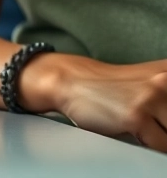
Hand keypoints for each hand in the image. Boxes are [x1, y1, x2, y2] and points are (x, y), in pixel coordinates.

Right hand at [25, 54, 166, 151]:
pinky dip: (153, 147)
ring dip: (163, 138)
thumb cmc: (112, 86)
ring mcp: (151, 97)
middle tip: (155, 123)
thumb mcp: (152, 83)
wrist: (71, 80)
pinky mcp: (136, 116)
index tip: (164, 118)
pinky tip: (138, 133)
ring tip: (147, 127)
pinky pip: (162, 147)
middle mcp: (166, 80)